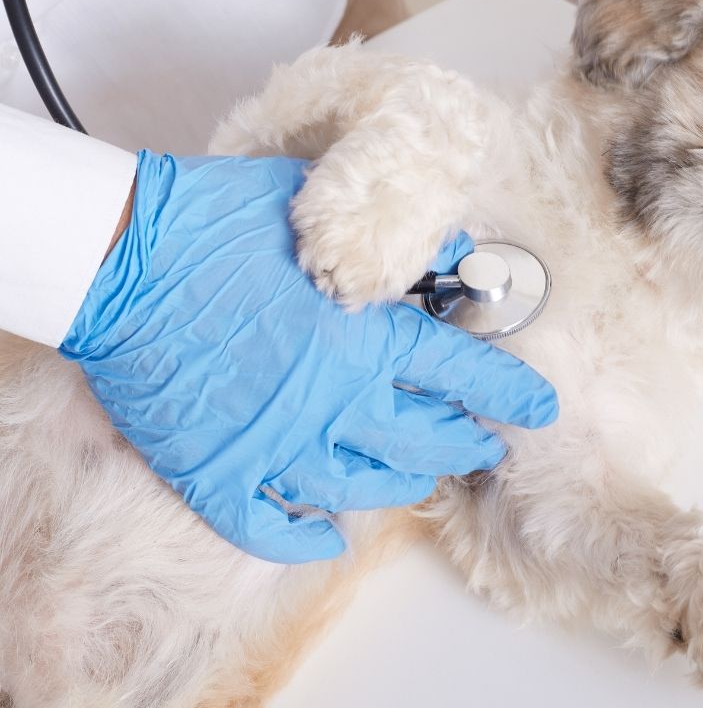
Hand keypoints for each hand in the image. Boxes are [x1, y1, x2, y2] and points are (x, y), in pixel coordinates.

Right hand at [61, 152, 557, 563]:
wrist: (120, 258)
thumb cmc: (218, 222)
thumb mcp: (319, 207)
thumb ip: (392, 239)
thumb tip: (453, 251)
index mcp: (367, 339)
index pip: (464, 373)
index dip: (510, 393)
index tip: (538, 407)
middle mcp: (335, 403)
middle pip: (425, 441)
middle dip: (466, 445)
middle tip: (483, 446)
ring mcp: (276, 445)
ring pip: (360, 489)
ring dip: (399, 485)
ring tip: (418, 480)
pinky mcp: (219, 472)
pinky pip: (271, 526)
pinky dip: (302, 539)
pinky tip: (324, 538)